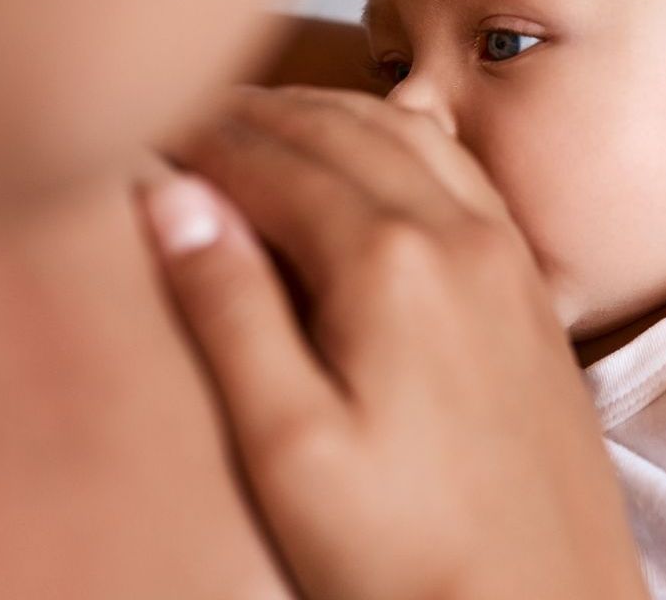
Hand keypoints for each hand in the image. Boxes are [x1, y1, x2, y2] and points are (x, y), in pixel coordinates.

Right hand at [138, 87, 646, 599]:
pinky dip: (398, 142)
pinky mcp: (530, 292)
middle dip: (255, 113)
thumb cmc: (406, 553)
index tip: (135, 127)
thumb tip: (171, 196)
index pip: (269, 160)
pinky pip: (461, 174)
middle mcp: (459, 236)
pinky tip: (370, 164)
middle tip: (184, 111)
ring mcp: (506, 260)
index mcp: (389, 262)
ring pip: (408, 138)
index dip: (194, 137)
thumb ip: (228, 309)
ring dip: (328, 116)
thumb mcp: (288, 447)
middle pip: (340, 130)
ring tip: (260, 123)